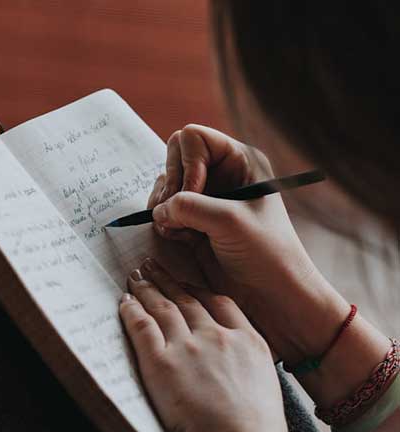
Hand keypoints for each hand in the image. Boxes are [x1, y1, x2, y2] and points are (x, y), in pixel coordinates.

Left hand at [120, 257, 287, 431]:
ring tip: (137, 276)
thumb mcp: (266, 390)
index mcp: (247, 340)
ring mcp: (188, 346)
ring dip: (147, 288)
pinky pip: (141, 326)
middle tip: (153, 266)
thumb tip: (235, 370)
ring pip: (163, 306)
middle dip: (167, 280)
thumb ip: (247, 369)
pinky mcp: (160, 361)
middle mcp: (217, 335)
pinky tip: (125, 301)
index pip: (219, 302)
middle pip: (187, 298)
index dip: (198, 288)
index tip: (186, 282)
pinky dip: (131, 311)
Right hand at [148, 124, 349, 363]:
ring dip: (165, 207)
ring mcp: (206, 199)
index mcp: (240, 161)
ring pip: (166, 186)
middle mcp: (221, 175)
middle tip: (176, 213)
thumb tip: (158, 209)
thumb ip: (189, 206)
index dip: (187, 164)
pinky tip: (181, 238)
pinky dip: (165, 223)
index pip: (194, 138)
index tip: (194, 194)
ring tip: (180, 230)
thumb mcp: (229, 221)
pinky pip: (165, 210)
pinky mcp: (194, 222)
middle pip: (174, 158)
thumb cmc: (266, 253)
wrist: (272, 293)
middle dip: (170, 185)